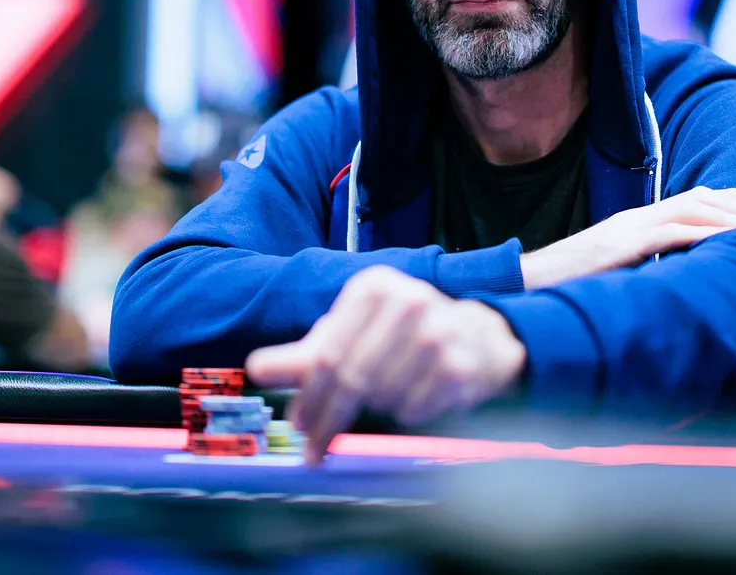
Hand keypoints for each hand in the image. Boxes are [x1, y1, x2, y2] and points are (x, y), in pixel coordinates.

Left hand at [246, 266, 525, 464]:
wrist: (479, 335)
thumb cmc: (403, 334)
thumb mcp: (354, 331)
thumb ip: (306, 353)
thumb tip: (257, 368)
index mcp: (374, 287)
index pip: (325, 354)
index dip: (307, 396)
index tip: (297, 425)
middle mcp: (408, 300)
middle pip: (351, 378)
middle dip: (327, 419)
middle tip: (314, 448)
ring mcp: (438, 332)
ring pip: (380, 397)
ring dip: (374, 410)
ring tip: (385, 397)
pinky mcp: (460, 365)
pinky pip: (412, 410)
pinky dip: (406, 413)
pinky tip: (415, 395)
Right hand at [520, 186, 735, 288]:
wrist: (529, 284)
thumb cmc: (569, 287)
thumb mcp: (613, 273)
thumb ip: (642, 267)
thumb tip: (671, 277)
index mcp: (634, 223)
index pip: (688, 200)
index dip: (726, 196)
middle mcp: (636, 218)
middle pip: (698, 199)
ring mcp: (629, 229)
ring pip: (692, 209)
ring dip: (731, 216)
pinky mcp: (624, 245)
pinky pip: (672, 233)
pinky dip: (706, 233)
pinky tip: (730, 240)